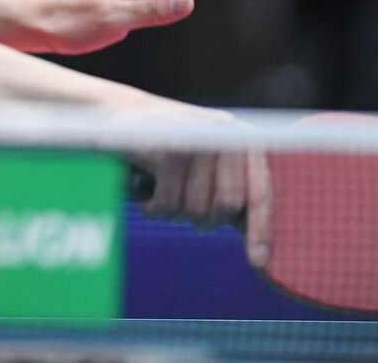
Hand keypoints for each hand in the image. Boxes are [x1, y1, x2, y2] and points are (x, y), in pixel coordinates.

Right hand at [117, 103, 273, 266]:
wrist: (116, 115)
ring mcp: (195, 140)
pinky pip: (168, 204)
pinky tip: (143, 193)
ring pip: (195, 209)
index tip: (257, 262)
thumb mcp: (203, 167)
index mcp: (242, 139)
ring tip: (157, 192)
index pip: (259, 192)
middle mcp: (224, 134)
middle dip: (201, 218)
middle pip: (227, 206)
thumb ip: (231, 195)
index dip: (261, 229)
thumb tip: (261, 248)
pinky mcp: (167, 150)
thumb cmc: (164, 150)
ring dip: (171, 213)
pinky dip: (152, 208)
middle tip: (179, 207)